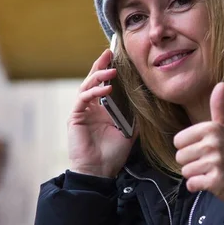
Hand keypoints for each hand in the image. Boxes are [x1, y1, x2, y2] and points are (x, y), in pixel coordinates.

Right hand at [67, 49, 135, 176]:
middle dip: (100, 66)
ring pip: (87, 86)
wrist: (100, 171)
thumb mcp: (129, 132)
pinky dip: (93, 92)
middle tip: (108, 53)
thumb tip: (147, 103)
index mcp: (102, 110)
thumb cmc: (112, 154)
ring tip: (111, 71)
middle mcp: (90, 108)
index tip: (117, 58)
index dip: (109, 71)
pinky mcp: (75, 117)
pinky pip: (83, 99)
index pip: (104, 85)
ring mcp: (82, 111)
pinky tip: (106, 89)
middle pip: (93, 80)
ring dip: (98, 76)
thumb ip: (135, 117)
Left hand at [173, 82, 223, 203]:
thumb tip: (222, 83)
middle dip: (191, 162)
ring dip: (195, 175)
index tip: (203, 149)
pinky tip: (210, 182)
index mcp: (211, 128)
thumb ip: (219, 107)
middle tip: (208, 162)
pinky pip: (191, 184)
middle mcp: (212, 143)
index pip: (178, 141)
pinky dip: (198, 186)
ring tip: (210, 171)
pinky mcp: (215, 180)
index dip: (188, 147)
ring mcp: (214, 162)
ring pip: (185, 171)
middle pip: (180, 157)